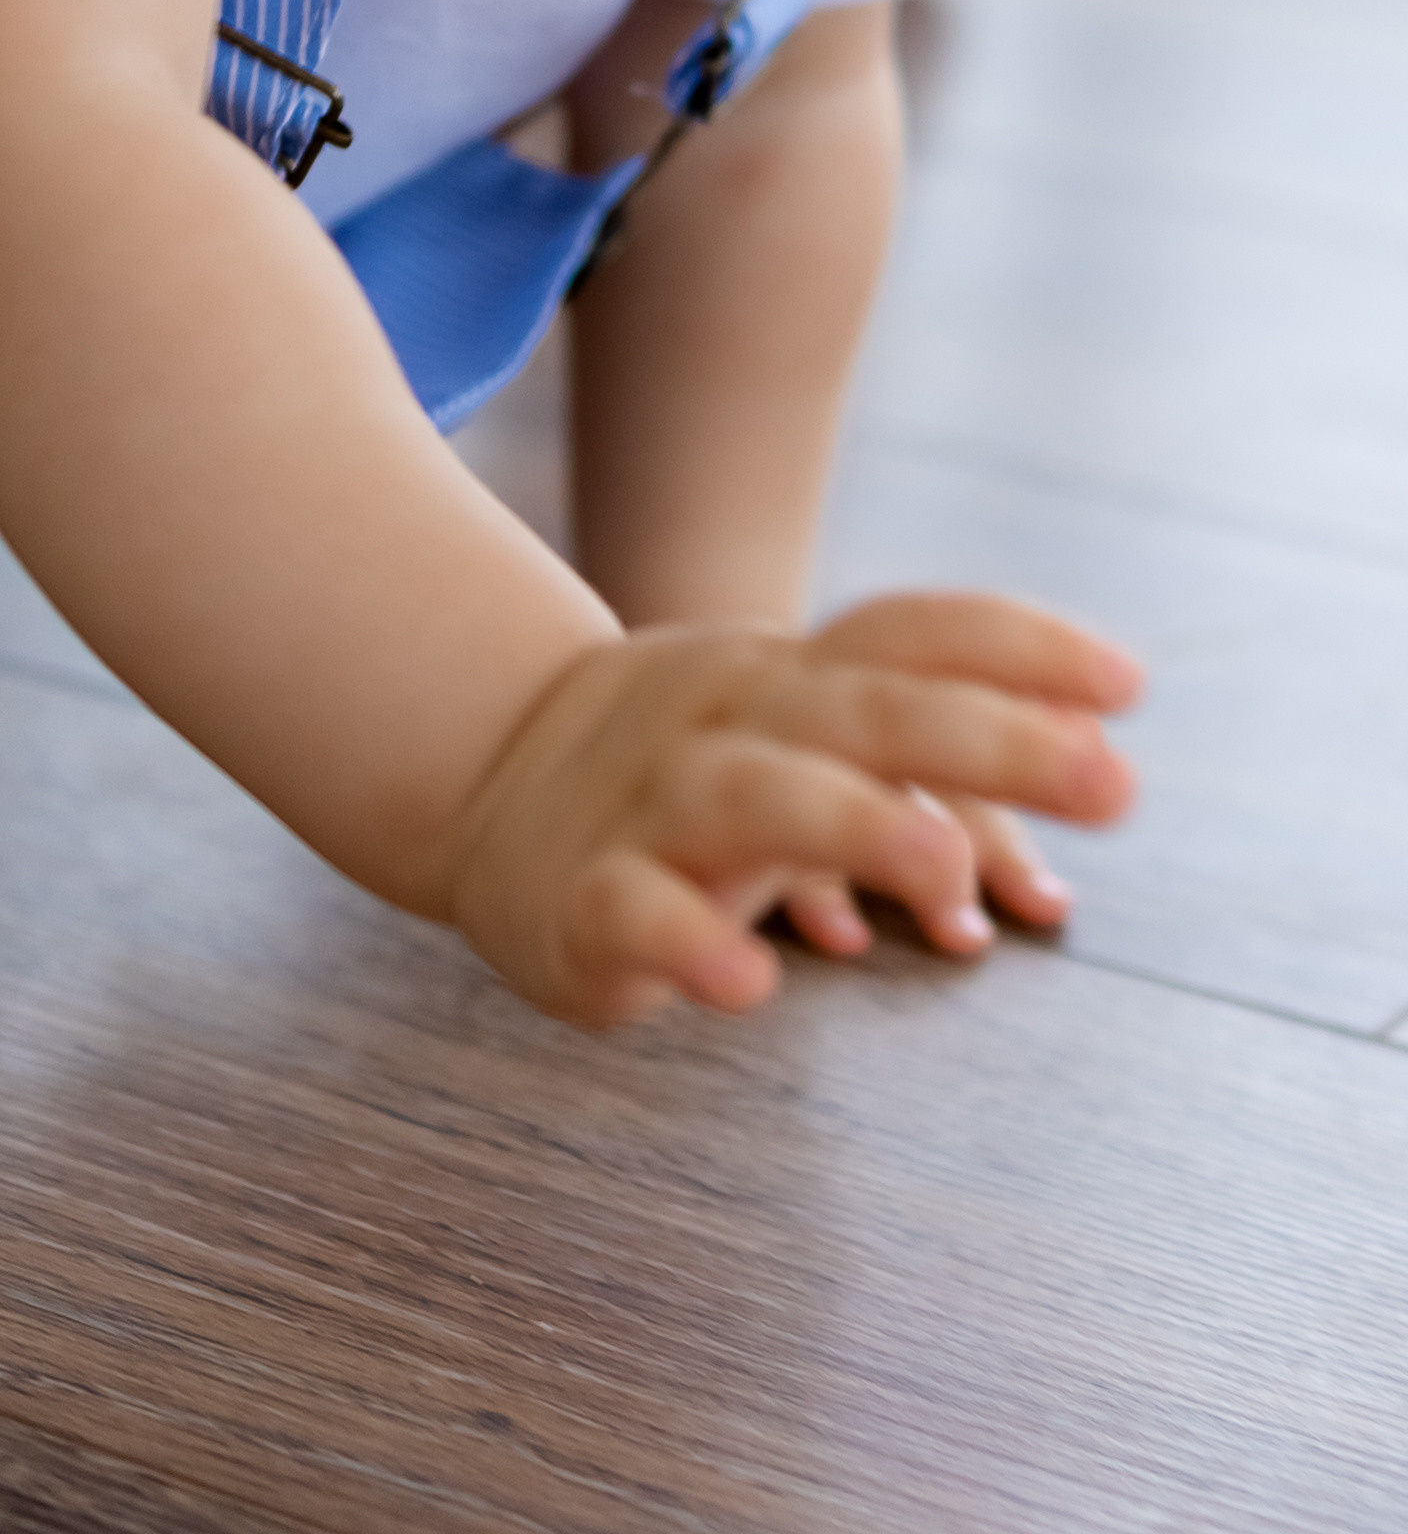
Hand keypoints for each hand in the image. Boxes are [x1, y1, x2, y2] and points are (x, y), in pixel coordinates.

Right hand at [444, 593, 1139, 1030]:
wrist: (486, 777)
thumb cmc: (696, 760)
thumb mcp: (805, 719)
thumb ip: (936, 735)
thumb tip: (1104, 746)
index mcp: (789, 674)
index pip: (908, 632)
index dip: (1017, 648)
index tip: (1130, 685)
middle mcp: (731, 718)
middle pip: (861, 705)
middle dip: (987, 736)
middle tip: (1112, 781)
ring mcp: (655, 801)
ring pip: (756, 793)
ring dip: (853, 818)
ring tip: (942, 862)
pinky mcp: (590, 899)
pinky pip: (639, 911)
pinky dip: (690, 943)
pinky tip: (748, 985)